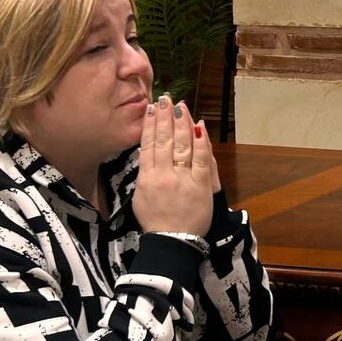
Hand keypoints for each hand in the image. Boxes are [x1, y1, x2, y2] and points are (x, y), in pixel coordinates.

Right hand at [133, 95, 212, 236]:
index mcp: (146, 178)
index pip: (148, 145)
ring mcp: (182, 179)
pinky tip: (199, 127)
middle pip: (164, 140)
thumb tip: (148, 151)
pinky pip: (201, 159)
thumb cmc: (156, 221)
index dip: (150, 125)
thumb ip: (145, 173)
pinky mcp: (201, 185)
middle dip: (165, 117)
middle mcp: (163, 175)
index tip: (152, 108)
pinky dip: (200, 142)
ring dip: (182, 123)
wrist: (173, 242)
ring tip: (180, 106)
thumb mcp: (140, 197)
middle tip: (166, 99)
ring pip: (182, 145)